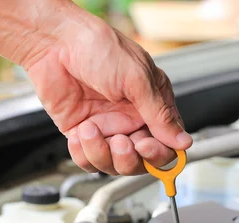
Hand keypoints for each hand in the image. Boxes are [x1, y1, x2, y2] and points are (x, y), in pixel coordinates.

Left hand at [22, 10, 191, 175]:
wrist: (54, 43)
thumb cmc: (98, 48)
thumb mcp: (137, 80)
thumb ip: (160, 115)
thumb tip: (183, 141)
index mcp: (153, 105)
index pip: (167, 144)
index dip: (159, 153)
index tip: (146, 147)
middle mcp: (132, 119)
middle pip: (142, 161)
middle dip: (130, 158)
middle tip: (120, 141)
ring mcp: (108, 127)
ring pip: (114, 165)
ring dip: (102, 154)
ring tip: (91, 129)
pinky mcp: (84, 134)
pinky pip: (88, 161)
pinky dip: (83, 153)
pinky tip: (79, 133)